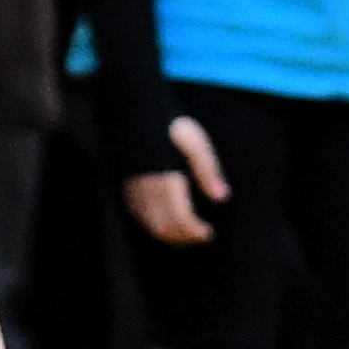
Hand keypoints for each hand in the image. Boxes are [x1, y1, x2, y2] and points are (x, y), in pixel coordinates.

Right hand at [124, 113, 228, 245]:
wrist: (133, 111)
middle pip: (164, 227)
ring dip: (170, 235)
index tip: (208, 234)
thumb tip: (221, 197)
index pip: (180, 218)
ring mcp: (134, 190)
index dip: (195, 231)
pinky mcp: (127, 188)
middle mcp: (147, 190)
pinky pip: (140, 217)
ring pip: (150, 226)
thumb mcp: (195, 142)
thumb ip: (208, 170)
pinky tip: (167, 222)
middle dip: (183, 238)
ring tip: (187, 233)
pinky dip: (155, 226)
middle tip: (200, 237)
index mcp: (166, 179)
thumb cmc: (169, 125)